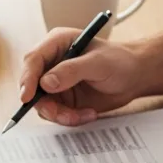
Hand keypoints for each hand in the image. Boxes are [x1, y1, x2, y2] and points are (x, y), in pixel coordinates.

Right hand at [18, 28, 147, 126]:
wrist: (135, 77)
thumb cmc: (120, 61)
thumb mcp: (98, 63)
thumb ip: (71, 70)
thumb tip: (45, 83)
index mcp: (57, 44)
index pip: (33, 60)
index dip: (27, 79)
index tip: (27, 97)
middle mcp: (52, 63)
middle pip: (32, 85)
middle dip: (45, 103)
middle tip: (62, 114)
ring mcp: (56, 82)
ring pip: (42, 104)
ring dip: (60, 114)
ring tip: (85, 114)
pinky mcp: (63, 99)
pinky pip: (56, 113)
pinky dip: (70, 118)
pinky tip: (89, 113)